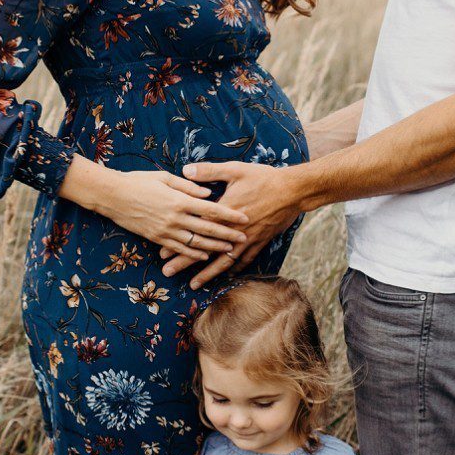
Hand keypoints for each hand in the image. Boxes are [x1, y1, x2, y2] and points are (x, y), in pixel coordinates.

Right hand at [93, 165, 251, 264]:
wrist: (112, 196)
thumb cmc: (138, 181)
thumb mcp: (164, 177)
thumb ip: (187, 186)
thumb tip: (208, 193)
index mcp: (179, 200)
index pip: (211, 209)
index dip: (230, 215)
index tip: (245, 217)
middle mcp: (176, 218)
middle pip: (208, 229)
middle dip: (228, 234)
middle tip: (244, 237)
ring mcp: (166, 230)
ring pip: (196, 242)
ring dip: (215, 247)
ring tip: (230, 249)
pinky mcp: (157, 238)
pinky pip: (179, 248)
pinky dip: (193, 253)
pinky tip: (205, 256)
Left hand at [163, 161, 304, 284]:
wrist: (292, 191)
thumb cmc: (263, 178)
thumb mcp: (234, 169)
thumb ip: (209, 171)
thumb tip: (186, 170)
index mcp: (223, 213)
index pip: (195, 231)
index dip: (178, 242)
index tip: (162, 252)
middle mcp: (232, 230)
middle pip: (204, 250)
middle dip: (184, 262)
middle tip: (168, 273)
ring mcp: (247, 238)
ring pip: (223, 260)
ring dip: (207, 273)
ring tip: (194, 285)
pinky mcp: (260, 241)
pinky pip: (245, 259)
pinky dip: (235, 268)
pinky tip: (227, 276)